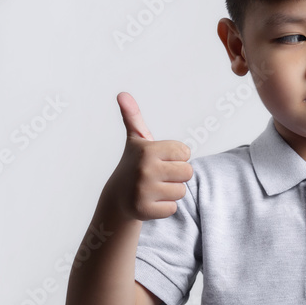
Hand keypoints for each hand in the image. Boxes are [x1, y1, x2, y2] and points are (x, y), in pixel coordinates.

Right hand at [105, 92, 192, 220]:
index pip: (185, 152)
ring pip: (181, 191)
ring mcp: (143, 191)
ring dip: (171, 191)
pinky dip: (164, 207)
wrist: (117, 197)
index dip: (176, 157)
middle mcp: (145, 169)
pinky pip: (173, 208)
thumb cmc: (134, 164)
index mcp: (148, 150)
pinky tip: (151, 202)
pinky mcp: (144, 210)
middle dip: (177, 175)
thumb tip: (122, 93)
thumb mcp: (136, 140)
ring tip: (154, 188)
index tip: (160, 159)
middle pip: (188, 172)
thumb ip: (133, 116)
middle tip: (159, 175)